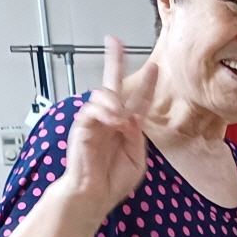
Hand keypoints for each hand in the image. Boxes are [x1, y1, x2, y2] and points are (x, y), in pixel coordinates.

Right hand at [61, 36, 156, 218]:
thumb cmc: (113, 180)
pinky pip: (92, 111)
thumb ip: (137, 136)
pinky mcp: (82, 127)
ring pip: (103, 95)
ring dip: (115, 103)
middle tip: (114, 41)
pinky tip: (114, 122)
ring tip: (121, 119)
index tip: (154, 67)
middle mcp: (110, 120)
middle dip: (114, 61)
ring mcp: (95, 122)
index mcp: (126, 126)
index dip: (146, 83)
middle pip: (112, 84)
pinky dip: (106, 113)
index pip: (137, 100)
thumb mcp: (137, 158)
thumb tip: (133, 115)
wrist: (94, 195)